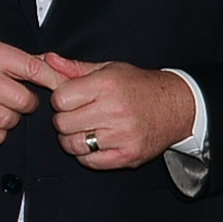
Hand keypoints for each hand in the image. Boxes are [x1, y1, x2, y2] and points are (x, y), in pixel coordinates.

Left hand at [35, 57, 194, 170]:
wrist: (177, 107)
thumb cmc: (139, 86)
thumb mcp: (109, 70)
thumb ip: (74, 68)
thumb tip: (45, 60)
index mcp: (106, 85)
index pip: (60, 99)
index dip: (61, 100)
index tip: (70, 100)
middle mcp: (114, 110)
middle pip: (63, 123)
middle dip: (64, 120)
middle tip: (77, 116)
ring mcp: (121, 136)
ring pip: (73, 144)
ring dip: (72, 139)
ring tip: (84, 130)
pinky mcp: (127, 156)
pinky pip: (90, 161)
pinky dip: (86, 154)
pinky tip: (95, 143)